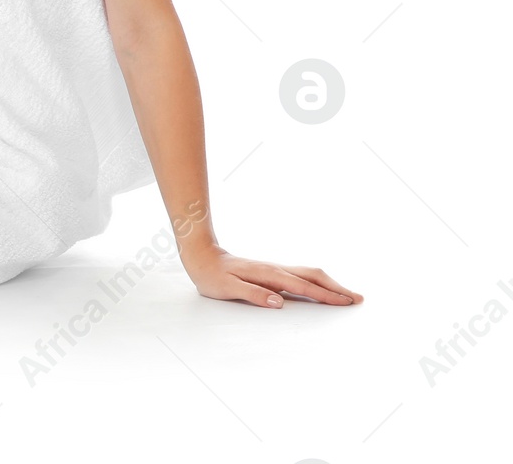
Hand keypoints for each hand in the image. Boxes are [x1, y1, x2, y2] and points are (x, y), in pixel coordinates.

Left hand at [184, 246, 362, 307]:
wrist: (201, 256)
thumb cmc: (212, 275)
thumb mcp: (228, 288)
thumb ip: (253, 294)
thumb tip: (279, 302)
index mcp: (268, 274)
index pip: (303, 286)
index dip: (325, 295)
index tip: (345, 302)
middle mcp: (276, 269)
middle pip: (313, 276)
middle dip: (337, 287)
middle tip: (358, 299)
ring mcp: (275, 269)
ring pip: (309, 274)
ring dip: (330, 283)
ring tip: (347, 295)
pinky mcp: (272, 272)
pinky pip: (301, 276)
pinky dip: (318, 282)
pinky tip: (322, 289)